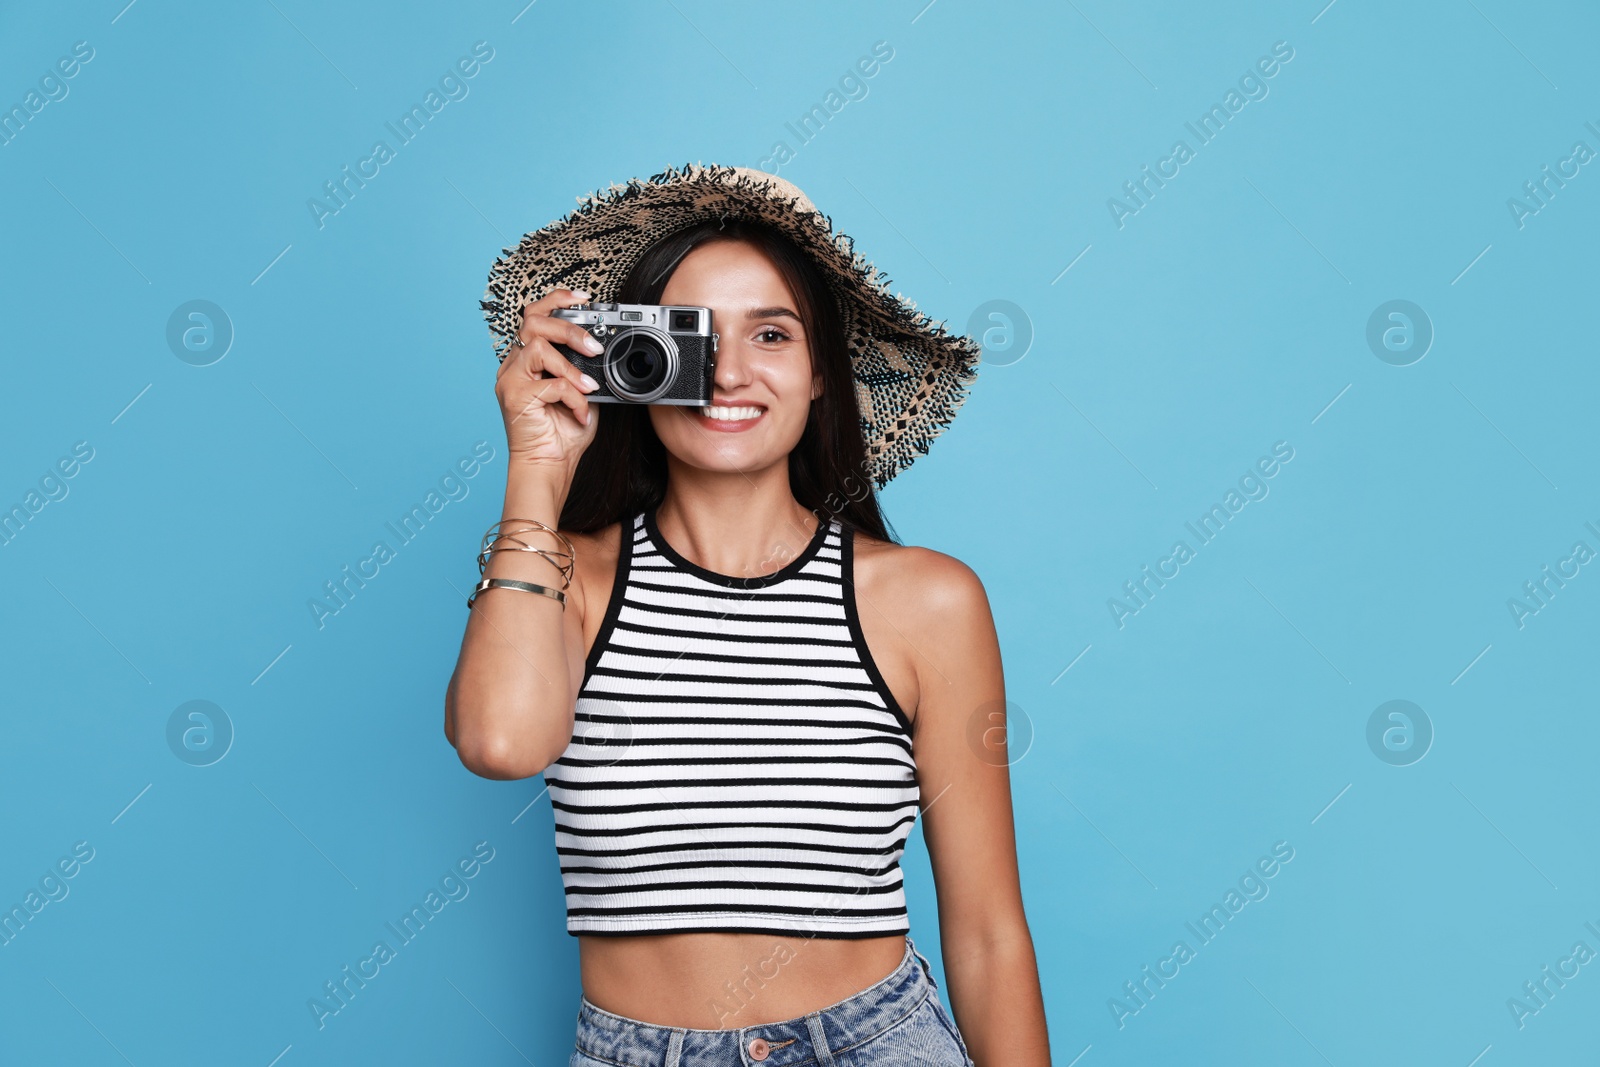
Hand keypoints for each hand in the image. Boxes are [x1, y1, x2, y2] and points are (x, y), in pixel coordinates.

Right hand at [495, 288, 604, 472]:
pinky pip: (549, 383)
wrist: (549, 465)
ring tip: (588, 385)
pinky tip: (581, 411)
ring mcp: (510, 379)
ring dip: (570, 364)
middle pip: (532, 321)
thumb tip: (603, 348)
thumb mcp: (582, 393)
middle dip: (568, 328)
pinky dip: (572, 396)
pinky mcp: (514, 396)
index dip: (557, 299)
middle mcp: (514, 365)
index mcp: (528, 360)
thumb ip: (586, 369)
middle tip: (594, 347)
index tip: (585, 299)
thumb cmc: (563, 433)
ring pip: (537, 345)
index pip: (535, 315)